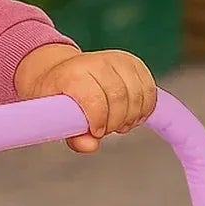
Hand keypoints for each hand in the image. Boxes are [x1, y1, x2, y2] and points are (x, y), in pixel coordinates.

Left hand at [14, 44, 156, 152]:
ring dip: (132, 116)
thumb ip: (73, 135)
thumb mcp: (55, 116)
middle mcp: (97, 62)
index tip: (97, 132)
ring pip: (138, 94)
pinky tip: (132, 115)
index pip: (95, 98)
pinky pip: (149, 89)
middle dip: (116, 121)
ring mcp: (117, 60)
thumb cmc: (59, 95)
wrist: (63, 70)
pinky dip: (144, 107)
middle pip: (120, 97)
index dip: (99, 121)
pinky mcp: (133, 63)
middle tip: (107, 130)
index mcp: (74, 74)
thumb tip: (91, 145)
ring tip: (119, 124)